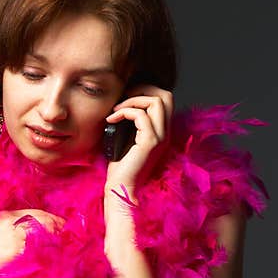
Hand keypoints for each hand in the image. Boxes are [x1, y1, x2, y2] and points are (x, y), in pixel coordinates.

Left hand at [104, 85, 173, 201]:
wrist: (121, 189)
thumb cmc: (120, 168)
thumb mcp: (125, 139)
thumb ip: (129, 124)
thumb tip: (120, 105)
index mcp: (161, 131)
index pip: (164, 100)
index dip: (144, 92)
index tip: (123, 99)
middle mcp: (165, 133)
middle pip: (166, 95)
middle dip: (142, 89)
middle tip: (122, 98)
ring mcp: (160, 137)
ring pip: (156, 101)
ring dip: (133, 99)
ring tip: (116, 109)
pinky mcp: (150, 143)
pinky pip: (141, 115)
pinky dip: (124, 112)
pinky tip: (111, 119)